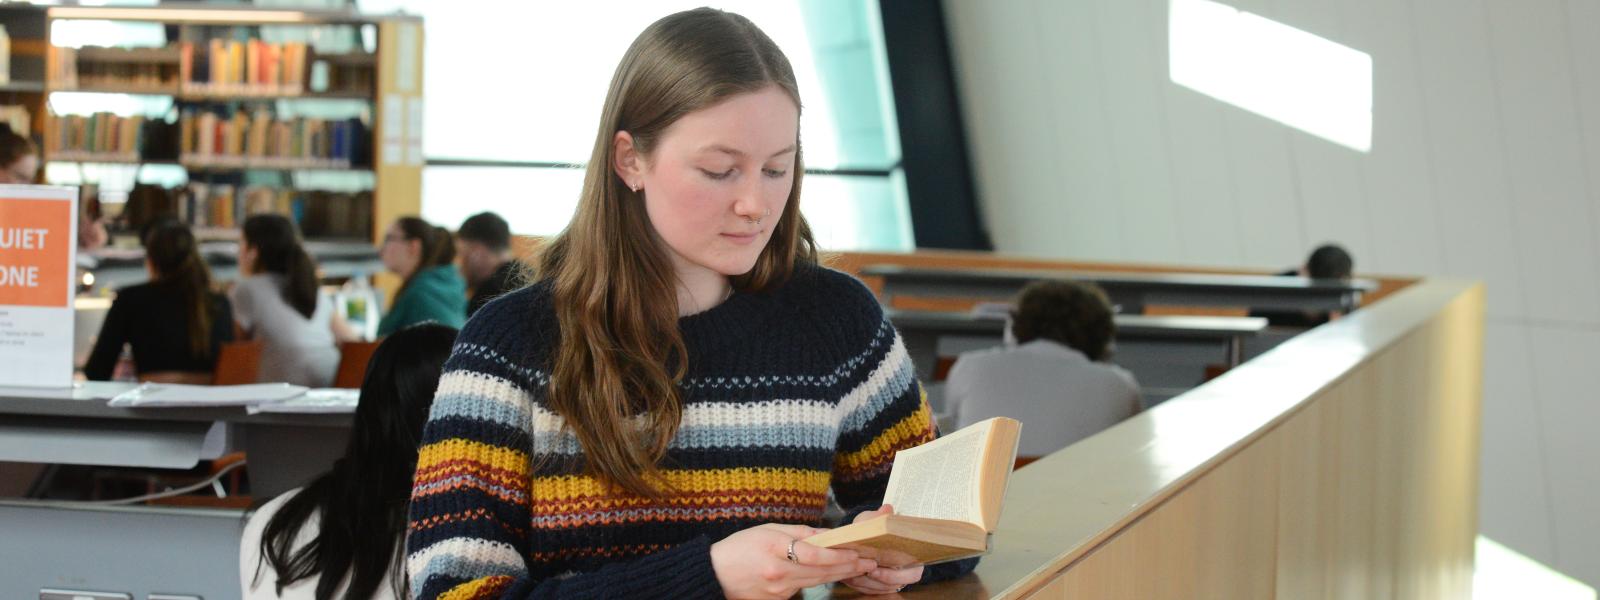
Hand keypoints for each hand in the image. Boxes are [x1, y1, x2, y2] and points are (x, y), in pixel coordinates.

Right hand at [711, 523, 877, 599]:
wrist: (714, 575)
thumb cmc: (739, 548)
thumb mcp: (766, 530)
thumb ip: (797, 532)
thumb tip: (824, 534)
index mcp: (775, 551)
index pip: (816, 555)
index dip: (840, 556)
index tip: (858, 553)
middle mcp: (779, 575)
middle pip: (821, 572)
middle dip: (848, 567)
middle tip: (869, 562)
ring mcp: (778, 592)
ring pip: (815, 582)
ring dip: (838, 575)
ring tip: (858, 568)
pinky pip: (801, 589)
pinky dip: (816, 581)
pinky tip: (830, 574)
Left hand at [838, 505, 923, 594]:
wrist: (866, 531)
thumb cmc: (875, 527)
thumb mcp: (877, 519)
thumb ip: (881, 517)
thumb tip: (886, 510)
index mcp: (912, 557)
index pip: (912, 574)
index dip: (895, 576)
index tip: (876, 570)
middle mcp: (904, 572)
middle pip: (894, 585)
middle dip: (876, 581)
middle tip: (862, 573)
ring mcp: (891, 580)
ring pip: (880, 589)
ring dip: (865, 584)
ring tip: (852, 574)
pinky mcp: (878, 584)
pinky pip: (871, 590)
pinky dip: (860, 586)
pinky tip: (850, 578)